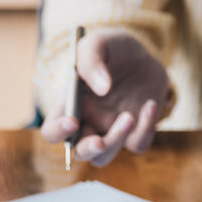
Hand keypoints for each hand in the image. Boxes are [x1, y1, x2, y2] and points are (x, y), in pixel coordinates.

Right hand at [40, 29, 169, 166]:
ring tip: (129, 116)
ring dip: (116, 141)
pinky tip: (149, 105)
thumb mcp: (97, 43)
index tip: (72, 121)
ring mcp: (110, 131)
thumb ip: (91, 61)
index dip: (58, 131)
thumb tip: (102, 88)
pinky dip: (145, 129)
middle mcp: (86, 124)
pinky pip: (137, 145)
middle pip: (78, 152)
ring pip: (104, 157)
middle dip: (88, 150)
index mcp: (68, 106)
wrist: (143, 55)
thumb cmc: (112, 50)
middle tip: (100, 142)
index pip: (52, 131)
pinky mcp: (135, 133)